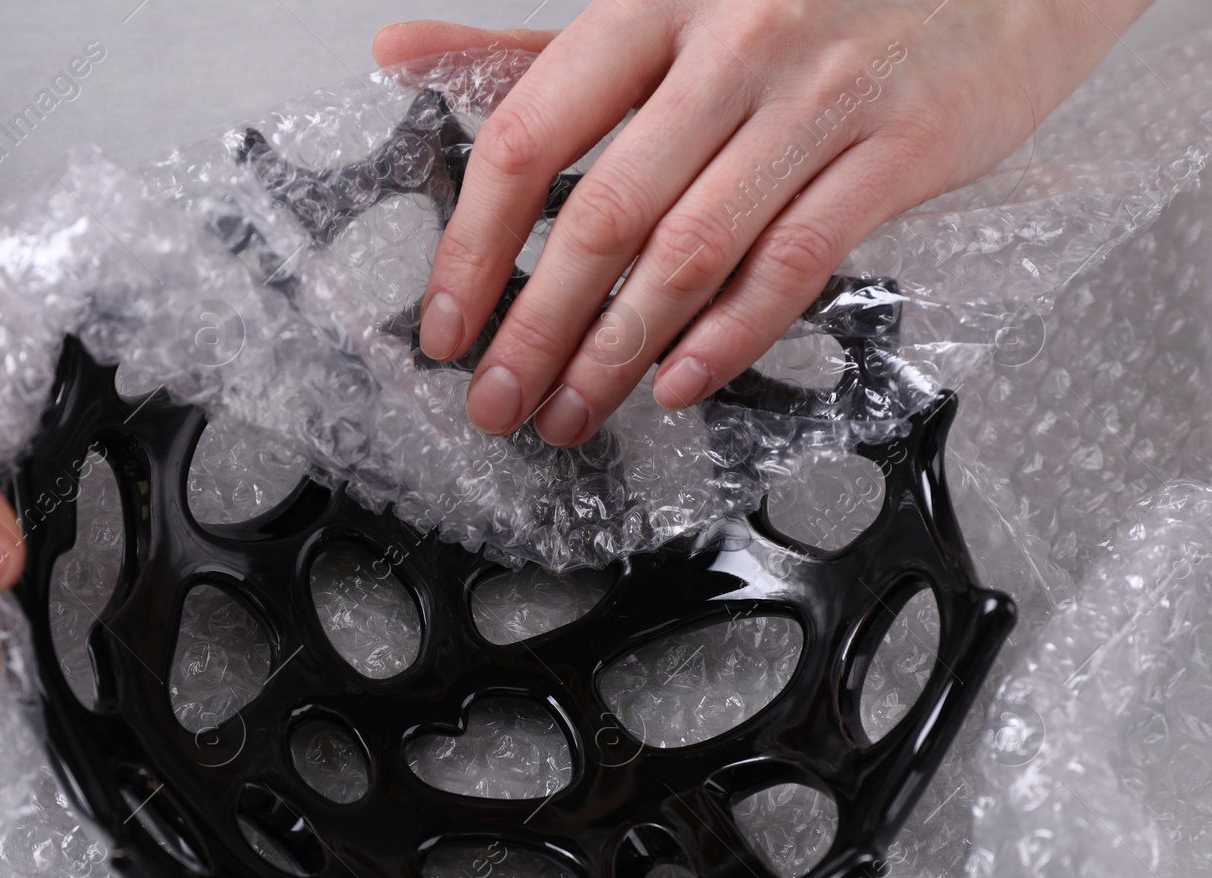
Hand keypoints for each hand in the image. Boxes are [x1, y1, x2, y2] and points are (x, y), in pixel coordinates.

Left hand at [376, 0, 1153, 445]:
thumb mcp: (665, 0)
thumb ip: (534, 47)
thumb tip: (403, 53)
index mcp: (655, 1)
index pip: (529, 133)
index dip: (474, 245)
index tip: (446, 325)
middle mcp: (732, 41)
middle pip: (604, 214)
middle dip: (535, 330)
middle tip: (498, 401)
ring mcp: (818, 97)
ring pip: (691, 252)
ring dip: (616, 354)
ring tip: (571, 413)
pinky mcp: (897, 150)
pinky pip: (792, 263)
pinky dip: (727, 338)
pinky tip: (676, 383)